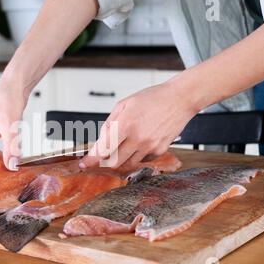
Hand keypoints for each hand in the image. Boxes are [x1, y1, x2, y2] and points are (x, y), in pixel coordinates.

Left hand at [80, 81, 196, 171]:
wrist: (180, 99)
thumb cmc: (153, 98)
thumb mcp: (124, 104)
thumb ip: (110, 123)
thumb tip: (101, 140)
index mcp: (126, 124)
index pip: (103, 148)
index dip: (92, 159)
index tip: (84, 164)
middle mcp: (138, 138)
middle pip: (114, 162)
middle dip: (104, 162)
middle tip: (101, 157)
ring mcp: (150, 146)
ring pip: (128, 164)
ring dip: (120, 160)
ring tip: (121, 147)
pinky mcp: (160, 150)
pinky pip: (142, 160)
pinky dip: (135, 156)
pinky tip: (138, 144)